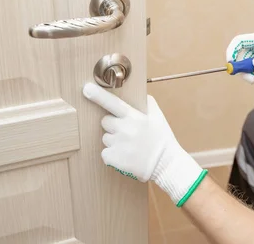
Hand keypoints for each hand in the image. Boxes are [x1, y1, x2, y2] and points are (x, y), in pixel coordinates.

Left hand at [83, 83, 205, 205]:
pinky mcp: (113, 159)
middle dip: (113, 125)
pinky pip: (105, 153)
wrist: (166, 165)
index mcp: (134, 117)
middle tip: (127, 132)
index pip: (113, 103)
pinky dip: (112, 155)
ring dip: (114, 141)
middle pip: (105, 121)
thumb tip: (139, 95)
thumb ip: (148, 104)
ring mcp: (118, 145)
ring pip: (105, 138)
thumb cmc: (162, 140)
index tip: (86, 88)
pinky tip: (126, 156)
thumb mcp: (159, 118)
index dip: (98, 95)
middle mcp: (124, 129)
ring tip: (129, 146)